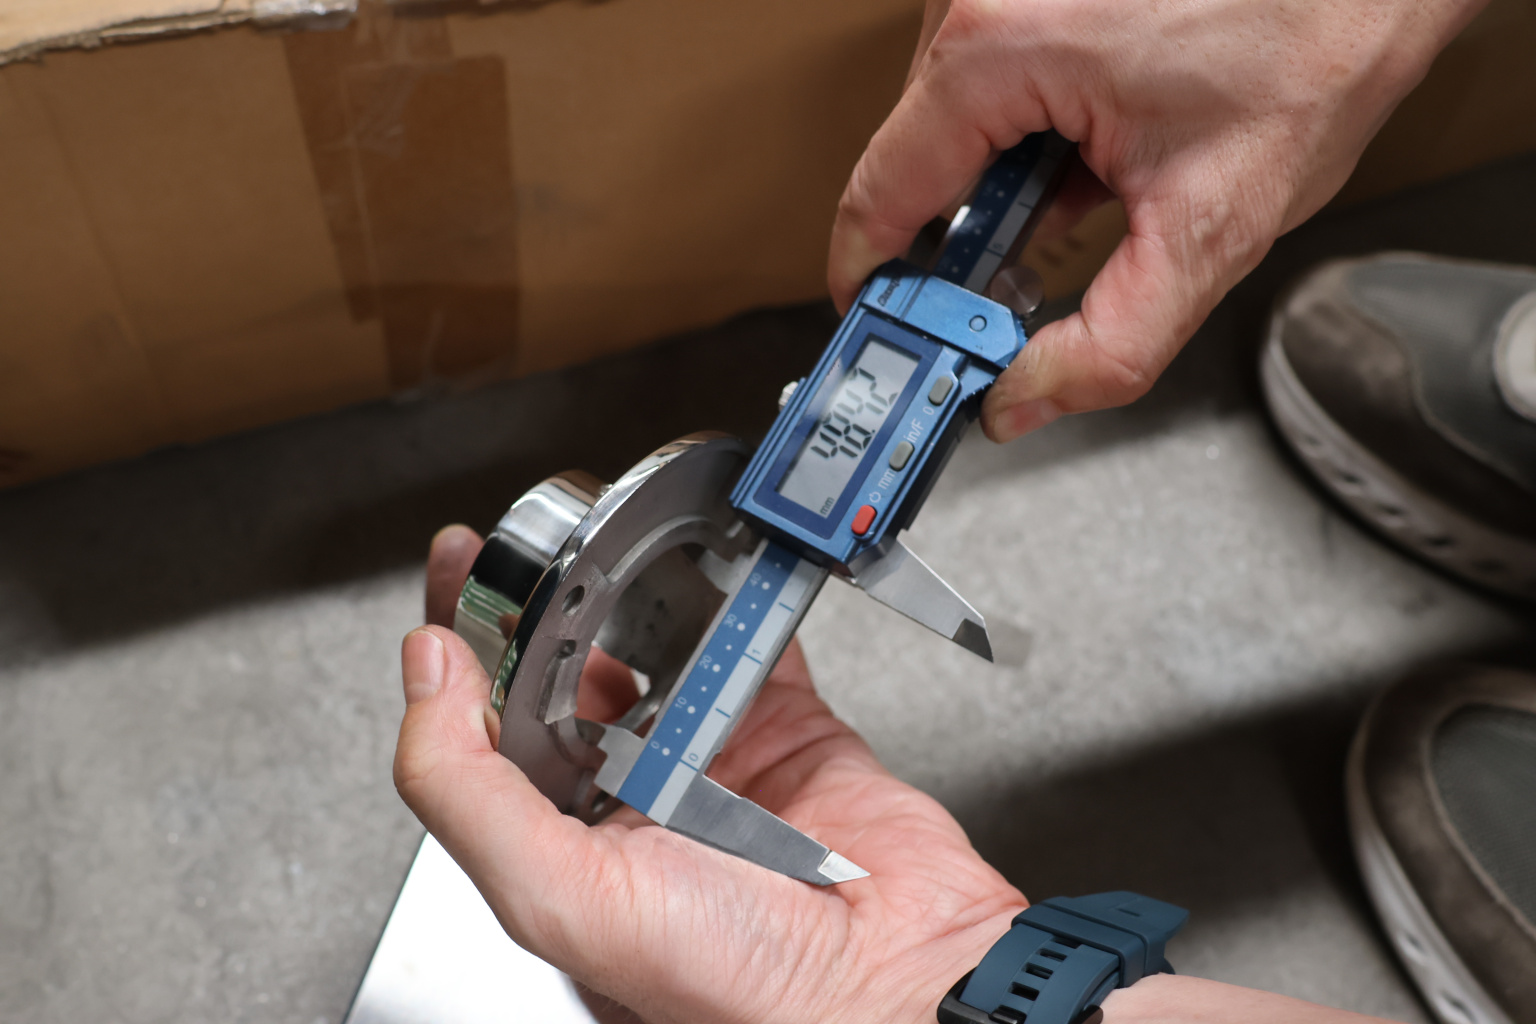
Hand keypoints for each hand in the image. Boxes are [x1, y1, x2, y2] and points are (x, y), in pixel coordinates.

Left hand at [395, 525, 1026, 1023]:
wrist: (895, 983)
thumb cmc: (738, 990)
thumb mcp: (560, 899)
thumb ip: (469, 793)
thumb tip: (425, 675)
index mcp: (558, 847)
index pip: (484, 730)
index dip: (463, 651)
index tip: (459, 577)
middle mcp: (629, 803)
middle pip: (566, 675)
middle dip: (544, 602)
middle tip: (529, 541)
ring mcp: (709, 763)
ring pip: (658, 649)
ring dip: (638, 593)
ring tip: (615, 539)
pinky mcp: (785, 730)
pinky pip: (752, 642)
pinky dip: (741, 597)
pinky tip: (719, 566)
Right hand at [829, 0, 1483, 441]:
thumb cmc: (1310, 51)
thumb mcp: (1210, 230)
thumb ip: (1107, 346)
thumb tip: (1020, 400)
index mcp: (997, 50)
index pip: (880, 195)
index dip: (874, 283)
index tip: (884, 333)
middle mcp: (982, 0)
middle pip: (914, 162)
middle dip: (963, 236)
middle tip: (1015, 286)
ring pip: (950, 124)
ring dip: (1003, 181)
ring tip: (1090, 190)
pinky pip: (989, 79)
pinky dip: (1027, 132)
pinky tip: (1092, 148)